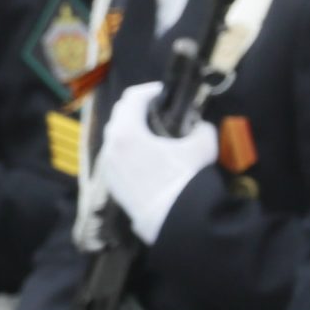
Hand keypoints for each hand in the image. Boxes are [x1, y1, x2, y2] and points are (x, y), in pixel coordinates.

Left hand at [100, 81, 217, 244]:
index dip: (150, 90)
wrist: (171, 219)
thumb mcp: (202, 146)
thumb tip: (199, 126)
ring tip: (152, 133)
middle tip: (157, 109)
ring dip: (131, 130)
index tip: (163, 93)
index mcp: (127, 131)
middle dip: (137, 108)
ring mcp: (107, 165)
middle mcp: (110, 145)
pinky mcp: (110, 182)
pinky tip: (146, 156)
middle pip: (119, 115)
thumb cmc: (184, 179)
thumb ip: (201, 129)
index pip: (132, 98)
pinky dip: (127, 149)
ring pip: (115, 137)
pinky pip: (115, 156)